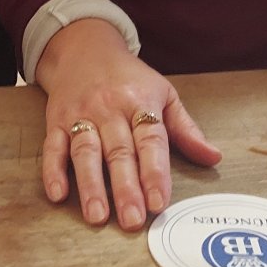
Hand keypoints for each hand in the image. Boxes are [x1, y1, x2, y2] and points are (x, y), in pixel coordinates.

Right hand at [36, 19, 220, 229]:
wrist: (84, 47)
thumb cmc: (128, 77)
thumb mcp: (164, 93)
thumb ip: (186, 129)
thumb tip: (213, 157)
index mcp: (141, 102)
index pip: (151, 141)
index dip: (155, 172)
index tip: (160, 202)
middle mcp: (110, 109)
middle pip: (119, 151)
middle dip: (125, 188)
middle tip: (133, 220)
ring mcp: (81, 114)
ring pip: (86, 151)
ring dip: (91, 185)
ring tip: (97, 216)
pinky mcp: (56, 120)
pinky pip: (53, 146)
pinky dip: (53, 170)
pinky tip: (57, 193)